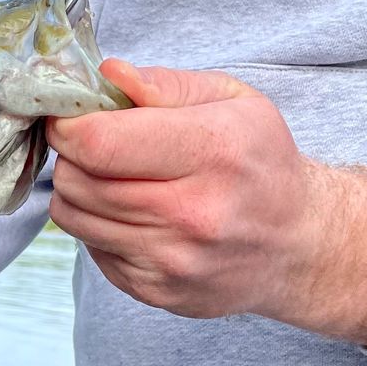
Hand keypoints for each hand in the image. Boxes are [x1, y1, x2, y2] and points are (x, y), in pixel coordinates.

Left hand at [46, 59, 366, 344]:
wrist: (299, 245)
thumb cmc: (259, 162)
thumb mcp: (230, 101)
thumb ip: (164, 84)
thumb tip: (107, 74)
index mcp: (213, 151)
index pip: (98, 142)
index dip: (68, 125)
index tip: (69, 117)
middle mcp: (192, 213)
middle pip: (76, 179)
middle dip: (71, 156)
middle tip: (94, 146)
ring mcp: (172, 259)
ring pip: (71, 215)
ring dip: (77, 190)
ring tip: (111, 178)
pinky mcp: (154, 291)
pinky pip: (89, 249)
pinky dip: (97, 227)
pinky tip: (133, 215)